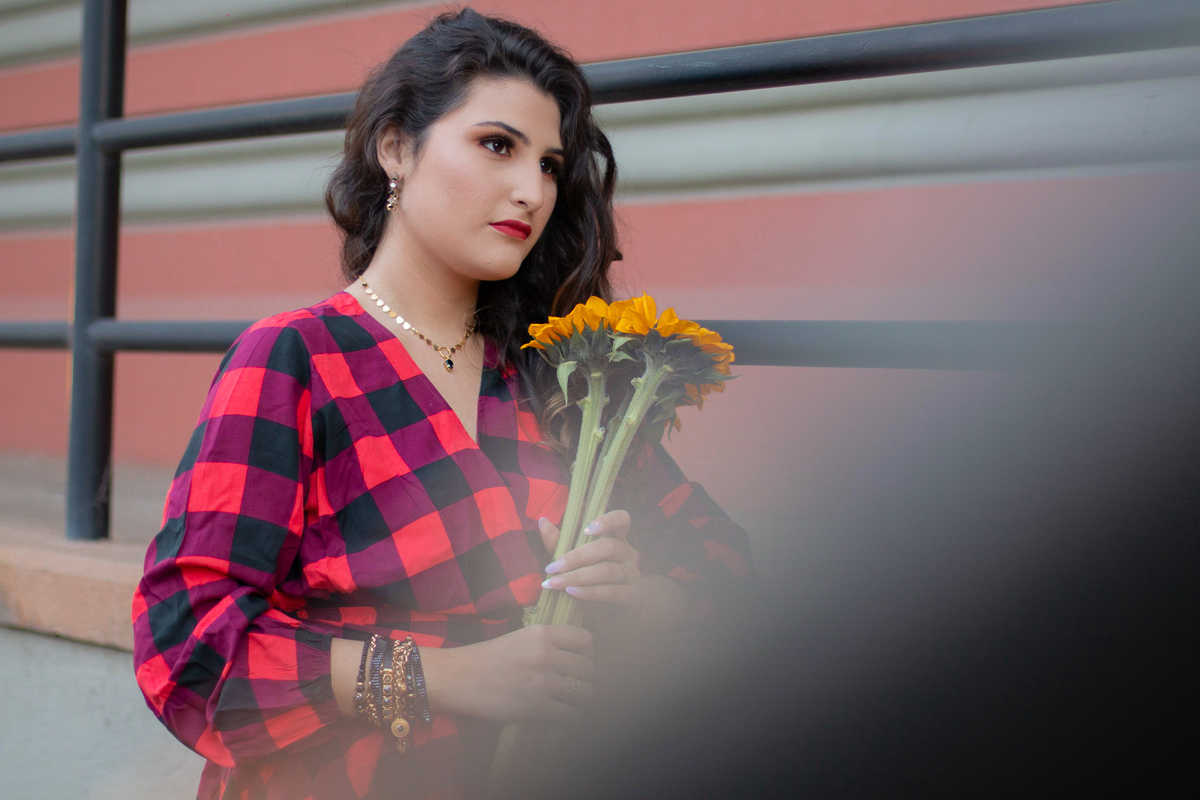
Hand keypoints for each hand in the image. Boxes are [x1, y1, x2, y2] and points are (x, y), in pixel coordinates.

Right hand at [420, 624, 593, 722]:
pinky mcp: (537, 708)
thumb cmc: (487, 656)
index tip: (580, 659)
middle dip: (584, 677)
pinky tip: (567, 715)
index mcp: (543, 633)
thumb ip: (547, 641)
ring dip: (582, 698)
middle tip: (575, 682)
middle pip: (588, 668)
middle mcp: (547, 656)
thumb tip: (574, 652)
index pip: (585, 639)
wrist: (458, 678)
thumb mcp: (520, 636)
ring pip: (585, 692)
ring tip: (573, 700)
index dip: (588, 651)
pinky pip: (571, 715)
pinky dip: (573, 717)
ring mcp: (543, 683)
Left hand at [538, 510, 643, 623]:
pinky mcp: (632, 596)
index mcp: (616, 539)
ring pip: (607, 571)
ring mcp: (633, 574)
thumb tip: (543, 521)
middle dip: (577, 557)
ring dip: (578, 577)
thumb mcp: (578, 561)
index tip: (585, 530)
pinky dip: (589, 592)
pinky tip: (572, 592)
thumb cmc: (594, 581)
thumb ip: (561, 543)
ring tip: (555, 583)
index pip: (621, 520)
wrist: (616, 613)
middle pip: (607, 547)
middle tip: (552, 567)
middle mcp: (628, 553)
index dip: (607, 521)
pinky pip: (611, 591)